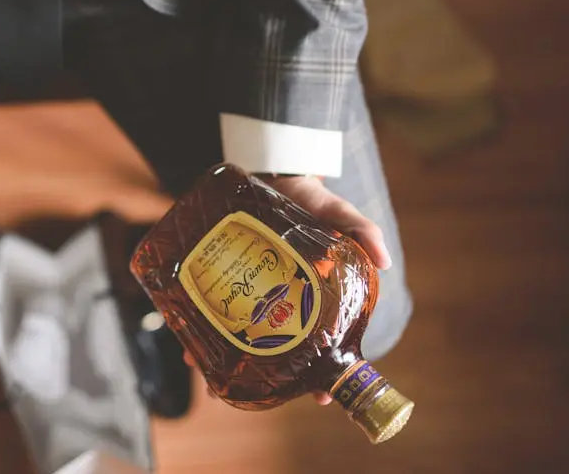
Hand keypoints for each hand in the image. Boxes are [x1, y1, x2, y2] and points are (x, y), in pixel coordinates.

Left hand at [184, 174, 392, 406]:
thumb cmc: (310, 201)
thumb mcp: (339, 214)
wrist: (272, 174)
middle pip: (274, 348)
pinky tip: (184, 340)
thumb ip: (362, 232)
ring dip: (221, 357)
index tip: (320, 395)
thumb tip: (384, 261)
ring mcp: (252, 293)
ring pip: (237, 335)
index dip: (322, 371)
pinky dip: (197, 325)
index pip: (322, 343)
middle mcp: (282, 302)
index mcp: (315, 297)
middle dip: (263, 374)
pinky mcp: (226, 277)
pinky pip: (210, 307)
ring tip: (205, 375)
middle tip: (250, 392)